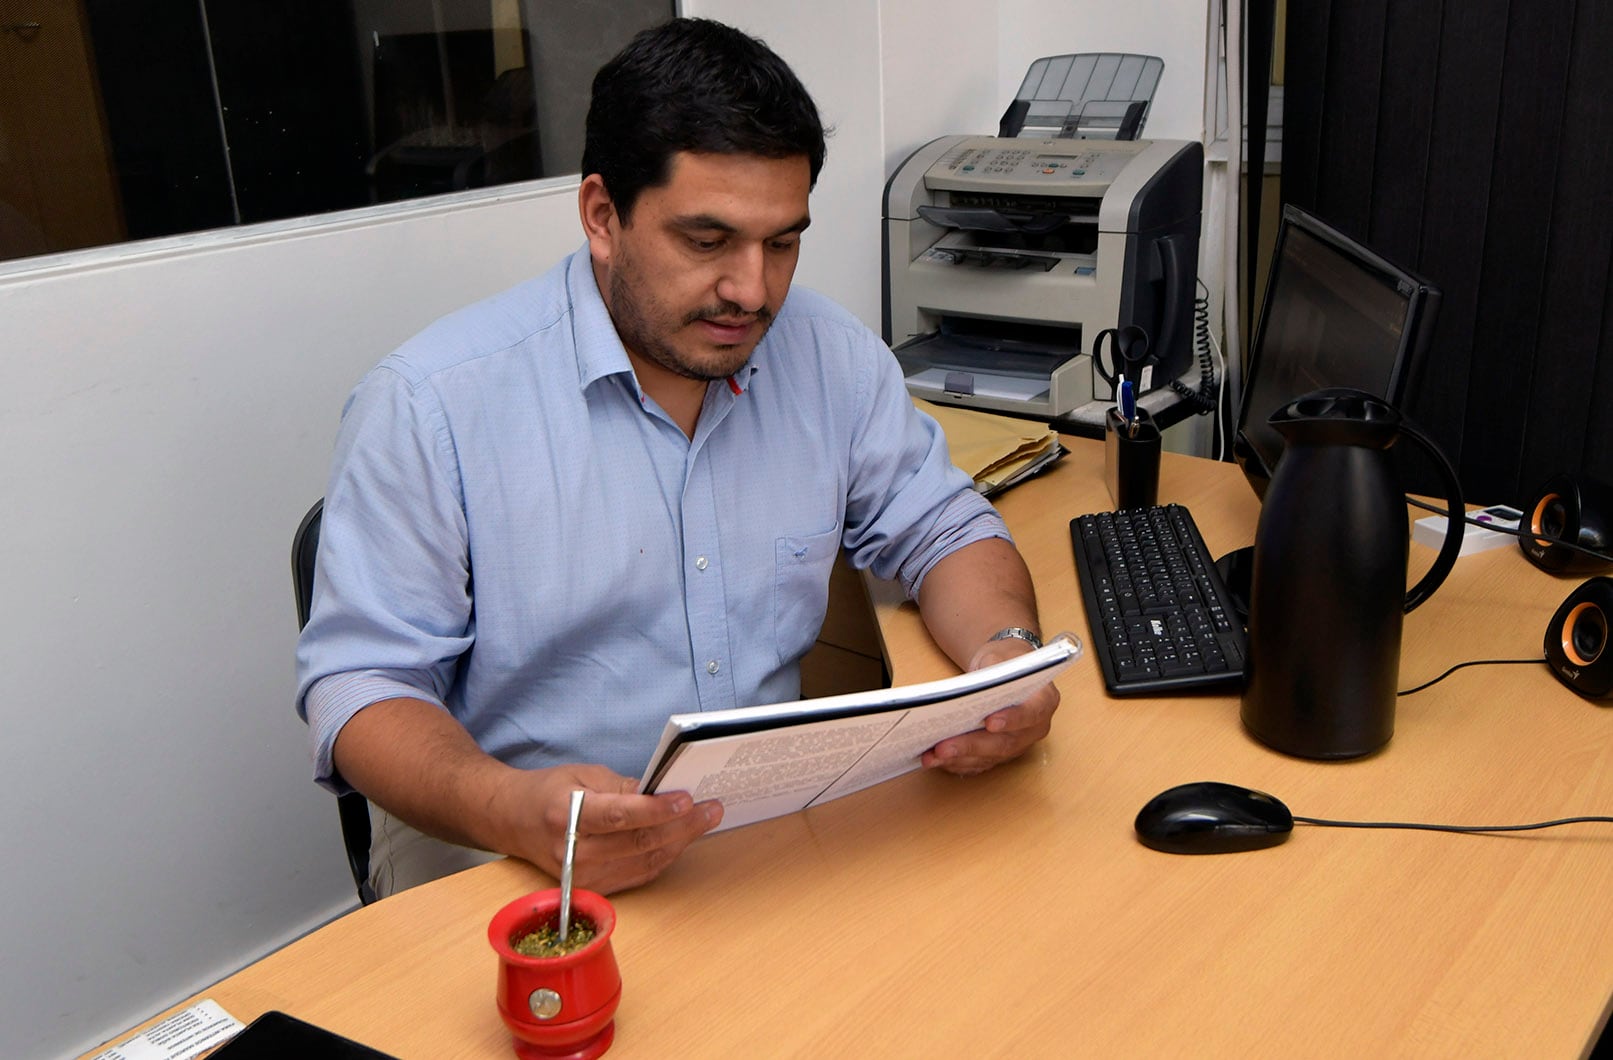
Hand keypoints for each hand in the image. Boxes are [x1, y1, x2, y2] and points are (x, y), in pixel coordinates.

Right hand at [497, 764, 723, 893]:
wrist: (512, 823)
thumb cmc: (548, 793)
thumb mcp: (581, 775)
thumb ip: (622, 786)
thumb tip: (663, 792)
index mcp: (567, 816)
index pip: (621, 816)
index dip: (658, 809)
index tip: (688, 798)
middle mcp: (574, 853)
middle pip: (639, 843)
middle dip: (682, 825)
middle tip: (712, 808)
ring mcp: (584, 877)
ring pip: (646, 862)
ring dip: (681, 842)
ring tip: (706, 820)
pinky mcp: (594, 888)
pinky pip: (640, 874)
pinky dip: (665, 856)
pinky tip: (683, 838)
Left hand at [919, 636, 1060, 775]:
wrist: (1005, 672)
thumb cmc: (1005, 662)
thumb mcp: (1000, 654)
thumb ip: (992, 666)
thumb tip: (973, 685)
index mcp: (1044, 701)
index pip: (1031, 714)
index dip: (1012, 720)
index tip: (990, 722)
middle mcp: (1034, 728)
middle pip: (1004, 743)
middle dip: (971, 745)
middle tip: (944, 746)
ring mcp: (1018, 744)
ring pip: (989, 757)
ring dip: (958, 759)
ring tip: (931, 756)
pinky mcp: (1001, 754)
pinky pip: (980, 764)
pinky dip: (957, 763)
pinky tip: (935, 759)